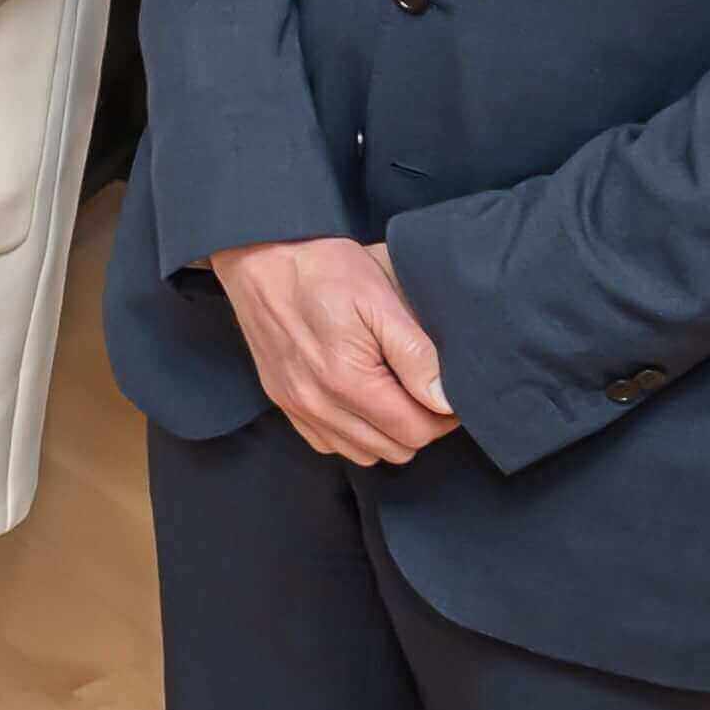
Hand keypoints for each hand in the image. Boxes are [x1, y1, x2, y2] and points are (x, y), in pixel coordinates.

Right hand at [210, 236, 457, 464]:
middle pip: (393, 449)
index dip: (444, 417)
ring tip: (394, 394)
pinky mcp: (283, 402)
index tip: (451, 396)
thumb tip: (444, 400)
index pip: (415, 430)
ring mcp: (296, 406)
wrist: (259, 255)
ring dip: (387, 434)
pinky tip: (360, 401)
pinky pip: (329, 444)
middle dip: (419, 425)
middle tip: (425, 390)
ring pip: (363, 454)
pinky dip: (353, 434)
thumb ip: (416, 354)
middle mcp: (317, 403)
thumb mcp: (380, 298)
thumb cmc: (322, 269)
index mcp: (346, 379)